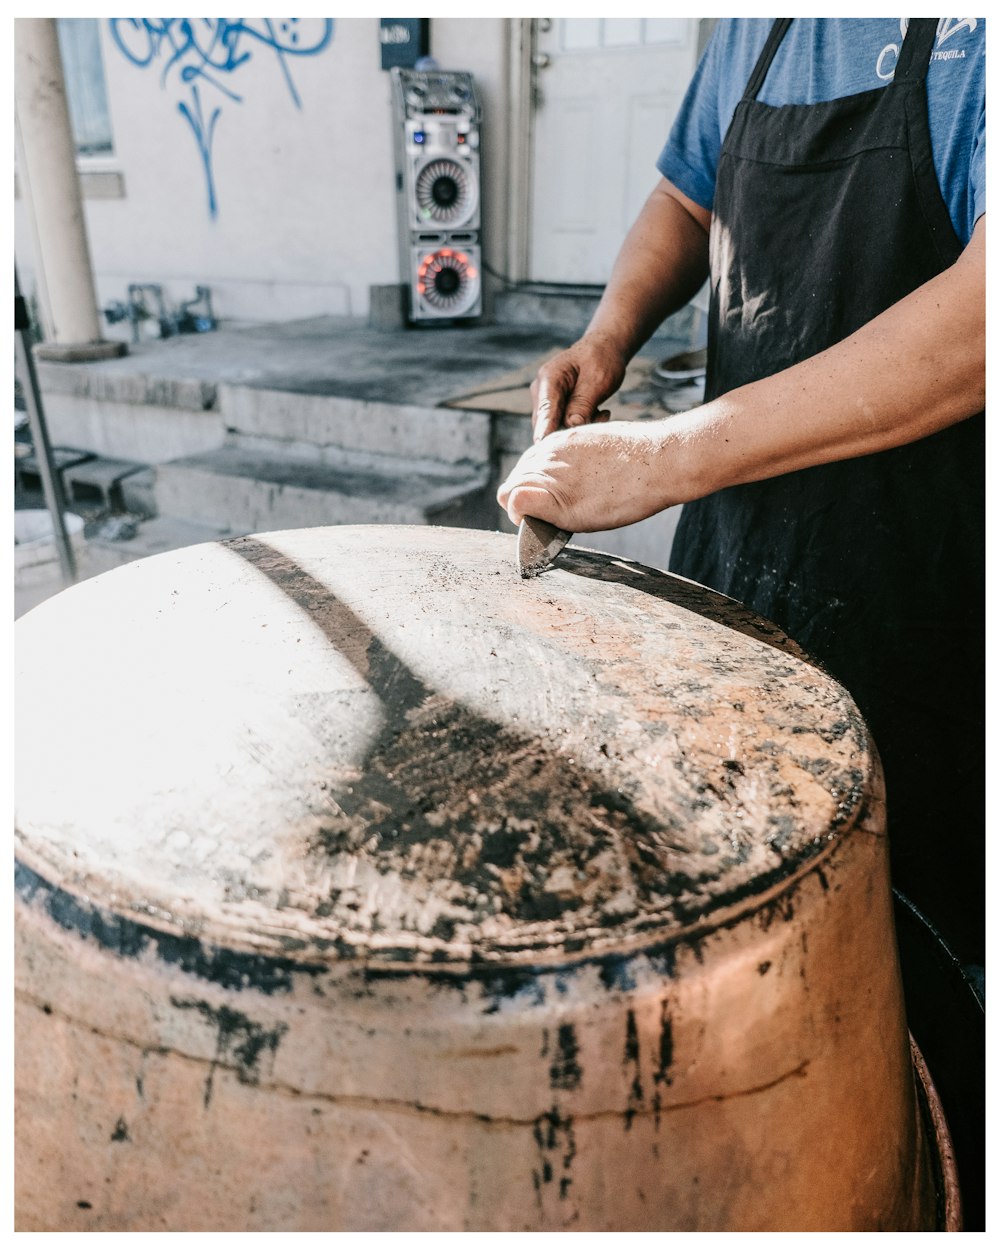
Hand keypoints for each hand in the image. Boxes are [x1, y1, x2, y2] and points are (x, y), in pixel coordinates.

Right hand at [497, 421, 674, 532]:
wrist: (664, 462)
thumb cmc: (624, 495)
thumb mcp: (573, 513)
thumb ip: (536, 506)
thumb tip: (512, 503)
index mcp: (540, 471)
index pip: (508, 495)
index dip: (521, 515)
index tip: (544, 524)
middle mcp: (548, 450)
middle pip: (521, 478)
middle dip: (533, 497)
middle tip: (562, 514)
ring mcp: (566, 440)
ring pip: (542, 465)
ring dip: (550, 483)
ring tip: (578, 497)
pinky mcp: (584, 434)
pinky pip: (563, 454)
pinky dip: (568, 470)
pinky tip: (591, 481)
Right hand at [530, 335, 628, 441]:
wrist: (604, 348)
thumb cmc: (601, 359)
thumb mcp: (597, 380)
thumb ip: (583, 403)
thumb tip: (572, 426)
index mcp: (549, 379)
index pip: (545, 412)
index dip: (546, 433)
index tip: (547, 449)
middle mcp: (542, 391)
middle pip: (547, 425)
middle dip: (572, 431)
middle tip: (600, 419)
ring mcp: (547, 401)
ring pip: (557, 428)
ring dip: (581, 427)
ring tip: (603, 413)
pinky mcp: (556, 409)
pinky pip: (564, 425)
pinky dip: (582, 424)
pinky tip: (600, 413)